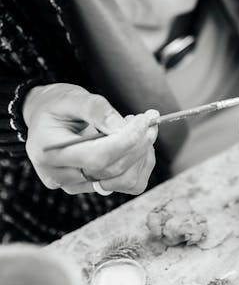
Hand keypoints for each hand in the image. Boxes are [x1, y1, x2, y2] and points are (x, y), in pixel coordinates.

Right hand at [23, 83, 158, 194]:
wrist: (44, 121)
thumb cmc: (56, 107)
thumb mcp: (71, 97)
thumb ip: (94, 108)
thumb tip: (120, 127)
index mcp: (49, 151)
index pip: (96, 157)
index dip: (126, 140)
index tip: (144, 120)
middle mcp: (60, 175)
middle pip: (112, 170)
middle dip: (138, 144)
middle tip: (148, 120)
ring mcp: (75, 185)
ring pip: (124, 181)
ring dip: (141, 155)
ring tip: (138, 130)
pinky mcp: (91, 187)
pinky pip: (126, 184)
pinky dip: (140, 165)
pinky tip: (136, 145)